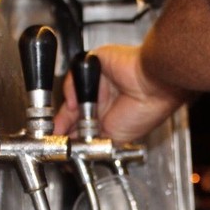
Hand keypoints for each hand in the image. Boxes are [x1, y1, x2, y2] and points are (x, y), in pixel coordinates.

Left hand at [53, 44, 186, 141]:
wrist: (153, 88)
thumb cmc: (145, 111)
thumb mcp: (113, 138)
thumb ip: (91, 141)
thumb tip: (74, 147)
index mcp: (110, 114)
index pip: (82, 124)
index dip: (70, 132)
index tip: (60, 141)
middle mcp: (103, 97)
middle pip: (73, 108)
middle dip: (63, 122)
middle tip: (57, 132)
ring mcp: (98, 80)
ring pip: (73, 92)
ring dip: (68, 107)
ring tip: (69, 119)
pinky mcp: (94, 63)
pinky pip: (75, 74)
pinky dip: (71, 89)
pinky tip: (75, 103)